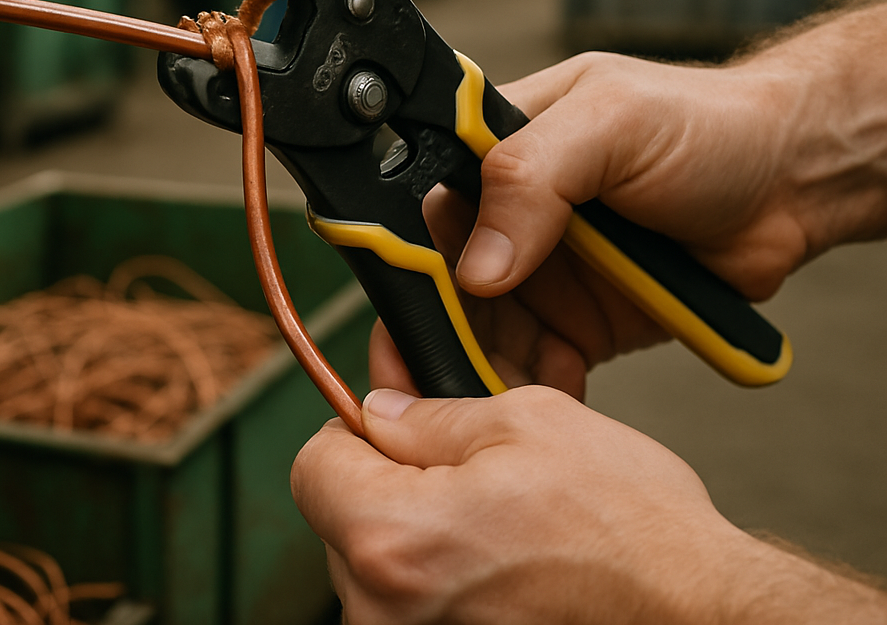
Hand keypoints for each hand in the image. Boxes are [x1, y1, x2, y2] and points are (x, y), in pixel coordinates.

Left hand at [292, 387, 886, 624]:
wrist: (700, 617)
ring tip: (496, 524)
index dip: (352, 430)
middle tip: (463, 470)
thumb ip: (428, 415)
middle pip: (342, 518)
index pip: (313, 465)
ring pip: (377, 566)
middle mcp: (384, 614)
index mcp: (395, 540)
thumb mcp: (526, 423)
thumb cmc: (630, 531)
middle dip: (388, 483)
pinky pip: (412, 607)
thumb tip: (378, 409)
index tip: (393, 426)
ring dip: (419, 534)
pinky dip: (442, 580)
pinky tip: (503, 567)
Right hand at [423, 44, 871, 395]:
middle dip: (446, 320)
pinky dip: (533, 383)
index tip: (420, 292)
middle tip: (451, 361)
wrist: (792, 186)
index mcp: (503, 144)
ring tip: (507, 385)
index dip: (416, 246)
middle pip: (445, 274)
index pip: (429, 197)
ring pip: (483, 327)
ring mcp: (544, 267)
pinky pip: (535, 362)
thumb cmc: (709, 127)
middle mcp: (512, 209)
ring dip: (486, 360)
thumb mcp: (613, 121)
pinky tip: (556, 388)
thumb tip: (475, 263)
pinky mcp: (579, 318)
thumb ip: (533, 173)